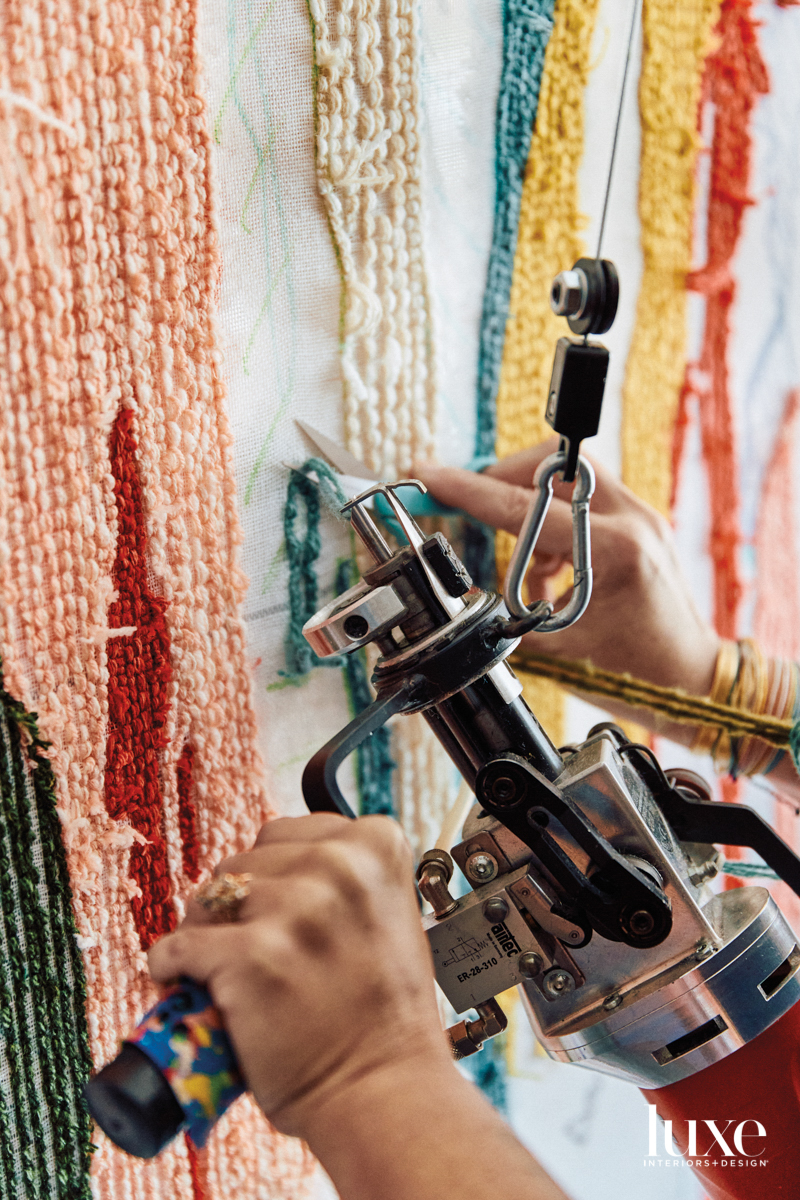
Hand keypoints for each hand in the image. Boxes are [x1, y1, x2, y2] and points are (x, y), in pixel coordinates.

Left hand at [149, 815, 571, 1199]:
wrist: (385, 1093)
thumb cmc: (385, 1019)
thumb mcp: (388, 917)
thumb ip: (346, 881)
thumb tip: (282, 867)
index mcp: (376, 847)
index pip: (288, 832)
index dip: (275, 875)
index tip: (276, 909)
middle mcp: (339, 867)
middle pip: (244, 861)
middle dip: (238, 904)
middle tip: (250, 947)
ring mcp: (296, 909)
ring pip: (208, 897)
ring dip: (205, 932)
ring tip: (220, 970)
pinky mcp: (251, 955)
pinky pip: (178, 944)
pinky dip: (170, 965)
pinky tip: (182, 981)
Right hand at [415, 440, 720, 741]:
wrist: (692, 682)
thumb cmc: (637, 673)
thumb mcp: (560, 648)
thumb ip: (510, 614)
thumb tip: (465, 593)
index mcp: (614, 551)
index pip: (523, 508)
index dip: (468, 491)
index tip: (430, 477)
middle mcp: (633, 522)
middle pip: (552, 464)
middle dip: (504, 479)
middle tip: (474, 507)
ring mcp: (641, 518)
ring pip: (568, 476)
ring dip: (529, 503)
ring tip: (520, 557)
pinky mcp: (640, 525)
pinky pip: (583, 501)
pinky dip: (552, 525)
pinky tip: (547, 569)